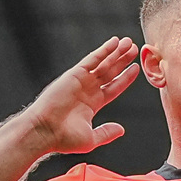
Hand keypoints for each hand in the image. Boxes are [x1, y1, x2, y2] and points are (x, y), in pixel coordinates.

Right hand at [18, 37, 138, 156]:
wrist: (45, 131)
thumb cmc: (64, 138)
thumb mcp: (91, 138)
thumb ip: (106, 133)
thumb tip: (121, 130)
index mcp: (92, 104)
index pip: (113, 87)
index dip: (125, 78)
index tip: (136, 68)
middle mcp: (87, 90)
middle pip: (110, 72)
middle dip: (122, 61)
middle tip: (134, 49)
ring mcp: (81, 81)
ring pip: (103, 63)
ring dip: (116, 53)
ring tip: (129, 42)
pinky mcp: (74, 74)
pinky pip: (92, 59)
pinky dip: (103, 50)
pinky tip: (114, 42)